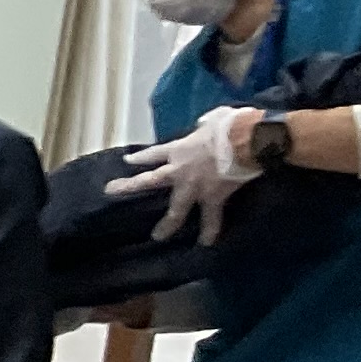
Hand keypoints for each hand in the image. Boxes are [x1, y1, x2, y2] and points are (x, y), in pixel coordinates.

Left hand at [108, 104, 262, 243]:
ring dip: (167, 224)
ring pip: (176, 209)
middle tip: (112, 191)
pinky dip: (210, 230)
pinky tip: (207, 243)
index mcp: (179, 149)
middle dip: (129, 186)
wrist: (248, 140)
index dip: (140, 158)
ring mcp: (194, 187)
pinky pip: (211, 218)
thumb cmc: (231, 125)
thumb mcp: (214, 118)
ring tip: (158, 236)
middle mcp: (180, 170)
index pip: (154, 154)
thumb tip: (205, 124)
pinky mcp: (213, 198)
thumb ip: (205, 124)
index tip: (127, 161)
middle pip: (149, 181)